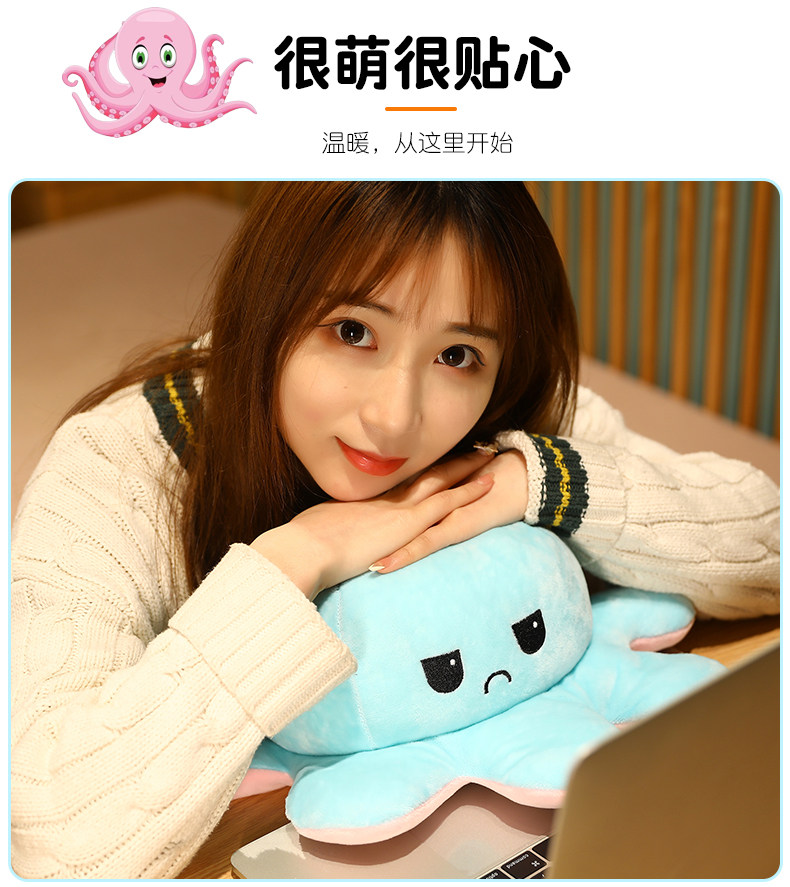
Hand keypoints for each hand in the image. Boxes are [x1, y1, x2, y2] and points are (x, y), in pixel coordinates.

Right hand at [250, 450, 498, 598]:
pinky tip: (488, 483)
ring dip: (466, 467)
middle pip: (424, 473)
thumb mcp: (320, 529)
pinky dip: (468, 492)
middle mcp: (386, 498)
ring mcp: (398, 508)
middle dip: (448, 460)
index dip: (420, 468)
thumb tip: (328, 532)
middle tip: (471, 443)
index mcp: (366, 500)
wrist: (304, 550)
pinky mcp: (407, 523)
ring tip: (489, 452)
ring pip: (441, 481)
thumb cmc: (303, 544)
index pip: (401, 482)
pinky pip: (446, 503)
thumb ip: (334, 528)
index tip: (435, 458)